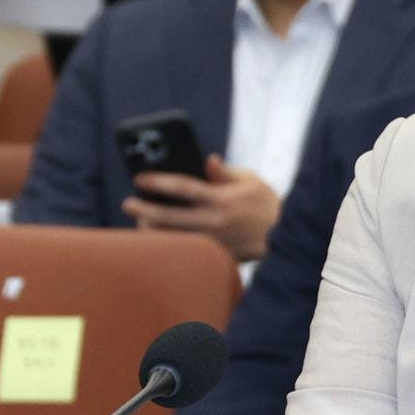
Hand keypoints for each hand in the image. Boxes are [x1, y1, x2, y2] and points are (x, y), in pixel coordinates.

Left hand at [122, 155, 281, 261]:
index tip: (140, 179)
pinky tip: (160, 238)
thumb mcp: (251, 180)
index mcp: (221, 198)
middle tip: (129, 204)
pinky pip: (185, 250)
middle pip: (169, 217)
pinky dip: (169, 244)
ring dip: (151, 231)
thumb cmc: (266, 204)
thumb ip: (225, 172)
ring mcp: (212, 241)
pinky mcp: (214, 254)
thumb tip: (207, 160)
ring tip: (140, 222)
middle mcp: (214, 220)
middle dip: (144, 210)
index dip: (158, 182)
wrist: (284, 236)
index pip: (183, 188)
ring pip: (172, 237)